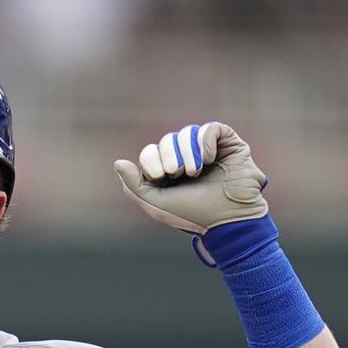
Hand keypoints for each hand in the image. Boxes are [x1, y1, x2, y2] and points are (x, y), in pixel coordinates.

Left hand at [113, 122, 267, 234]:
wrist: (228, 219)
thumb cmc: (192, 214)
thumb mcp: (156, 204)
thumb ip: (133, 185)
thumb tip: (118, 163)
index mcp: (167, 172)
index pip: (150, 152)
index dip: (151, 160)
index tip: (161, 177)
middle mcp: (186, 158)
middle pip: (166, 141)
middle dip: (169, 157)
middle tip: (179, 174)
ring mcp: (207, 149)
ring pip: (186, 133)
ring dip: (187, 152)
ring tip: (195, 172)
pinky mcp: (228, 143)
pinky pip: (210, 128)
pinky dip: (205, 142)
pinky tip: (209, 159)